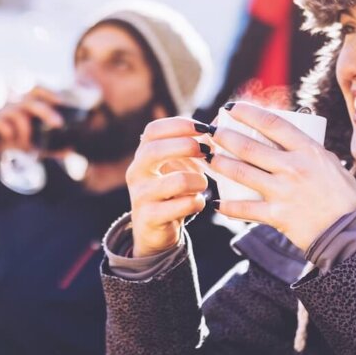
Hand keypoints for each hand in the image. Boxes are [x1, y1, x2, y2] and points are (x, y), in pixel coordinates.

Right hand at [0, 87, 64, 163]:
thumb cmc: (12, 140)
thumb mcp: (33, 144)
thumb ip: (51, 148)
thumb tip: (70, 152)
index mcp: (24, 106)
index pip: (36, 91)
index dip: (48, 92)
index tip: (61, 101)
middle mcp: (12, 106)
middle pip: (30, 102)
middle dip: (46, 112)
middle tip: (59, 124)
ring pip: (16, 114)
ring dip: (26, 130)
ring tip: (27, 144)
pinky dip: (7, 130)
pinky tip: (10, 139)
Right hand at [127, 117, 209, 256]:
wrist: (154, 233)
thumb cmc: (172, 193)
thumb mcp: (179, 167)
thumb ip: (195, 146)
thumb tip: (218, 121)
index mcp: (143, 156)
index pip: (153, 130)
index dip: (179, 125)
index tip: (203, 127)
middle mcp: (136, 173)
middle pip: (154, 150)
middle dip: (186, 146)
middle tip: (207, 151)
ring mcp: (141, 196)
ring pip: (176, 181)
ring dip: (199, 180)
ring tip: (203, 184)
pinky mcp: (150, 218)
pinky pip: (183, 205)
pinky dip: (197, 202)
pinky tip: (197, 203)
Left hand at [209, 102, 355, 251]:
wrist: (351, 231)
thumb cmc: (343, 196)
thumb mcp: (329, 163)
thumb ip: (306, 151)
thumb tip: (284, 138)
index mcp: (309, 150)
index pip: (273, 123)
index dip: (249, 113)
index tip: (232, 108)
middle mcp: (294, 167)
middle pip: (250, 147)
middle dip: (225, 137)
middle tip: (212, 132)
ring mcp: (284, 191)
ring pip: (242, 173)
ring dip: (220, 164)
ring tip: (209, 159)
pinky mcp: (278, 216)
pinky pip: (245, 209)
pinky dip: (228, 206)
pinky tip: (216, 202)